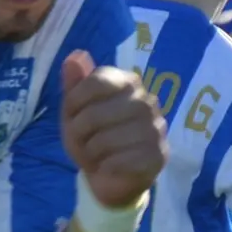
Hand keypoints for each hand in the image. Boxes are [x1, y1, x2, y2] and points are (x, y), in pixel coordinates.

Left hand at [59, 55, 168, 210]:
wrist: (110, 177)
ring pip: (105, 140)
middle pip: (94, 114)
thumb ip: (75, 84)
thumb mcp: (75, 111)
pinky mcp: (159, 156)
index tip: (73, 115)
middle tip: (84, 142)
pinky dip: (106, 167)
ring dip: (91, 153)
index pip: (95, 82)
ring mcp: (156, 129)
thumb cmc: (92, 138)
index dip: (74, 103)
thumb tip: (74, 55)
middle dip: (79, 133)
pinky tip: (110, 166)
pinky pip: (120, 161)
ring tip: (97, 155)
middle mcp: (147, 102)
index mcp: (128, 83)